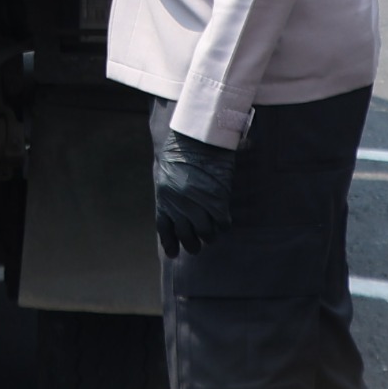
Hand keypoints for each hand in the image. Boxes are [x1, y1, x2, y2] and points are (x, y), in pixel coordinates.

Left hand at [153, 128, 236, 257]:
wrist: (197, 135)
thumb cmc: (180, 148)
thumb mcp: (166, 170)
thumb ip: (170, 192)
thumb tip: (177, 210)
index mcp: (163, 198)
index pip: (164, 229)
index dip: (170, 243)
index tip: (174, 253)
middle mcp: (179, 206)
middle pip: (187, 237)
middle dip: (193, 243)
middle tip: (199, 243)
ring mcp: (198, 205)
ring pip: (206, 234)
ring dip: (210, 234)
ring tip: (212, 227)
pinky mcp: (217, 201)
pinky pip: (222, 224)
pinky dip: (223, 224)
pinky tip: (223, 218)